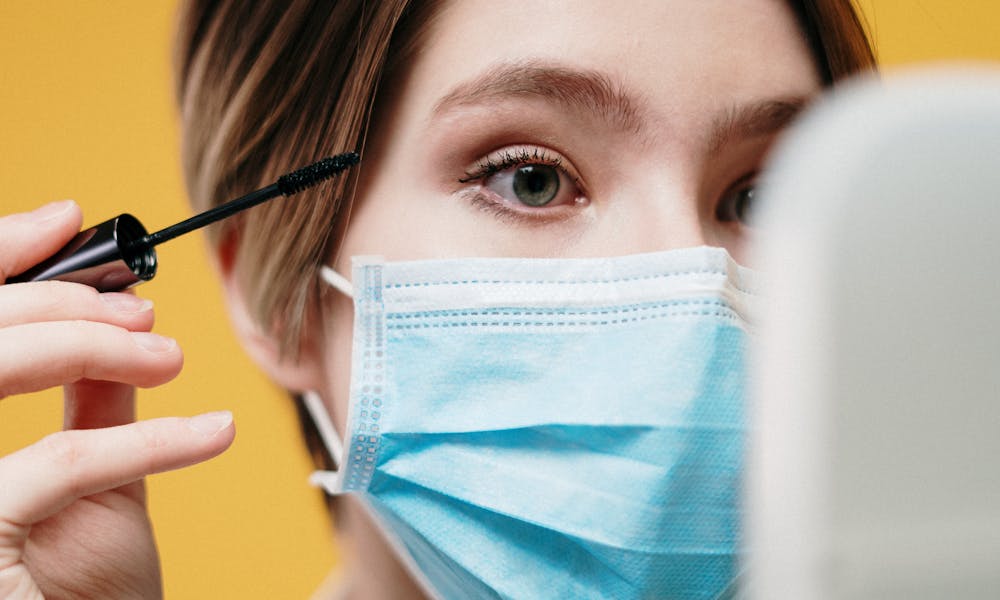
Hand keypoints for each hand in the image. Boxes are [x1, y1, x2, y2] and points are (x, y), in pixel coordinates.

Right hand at [0, 201, 235, 598]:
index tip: (63, 222)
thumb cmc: (82, 578)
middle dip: (59, 304)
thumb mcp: (89, 471)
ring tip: (170, 357)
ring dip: (93, 347)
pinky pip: (58, 461)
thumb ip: (89, 394)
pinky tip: (213, 434)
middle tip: (142, 314)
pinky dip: (148, 439)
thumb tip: (118, 309)